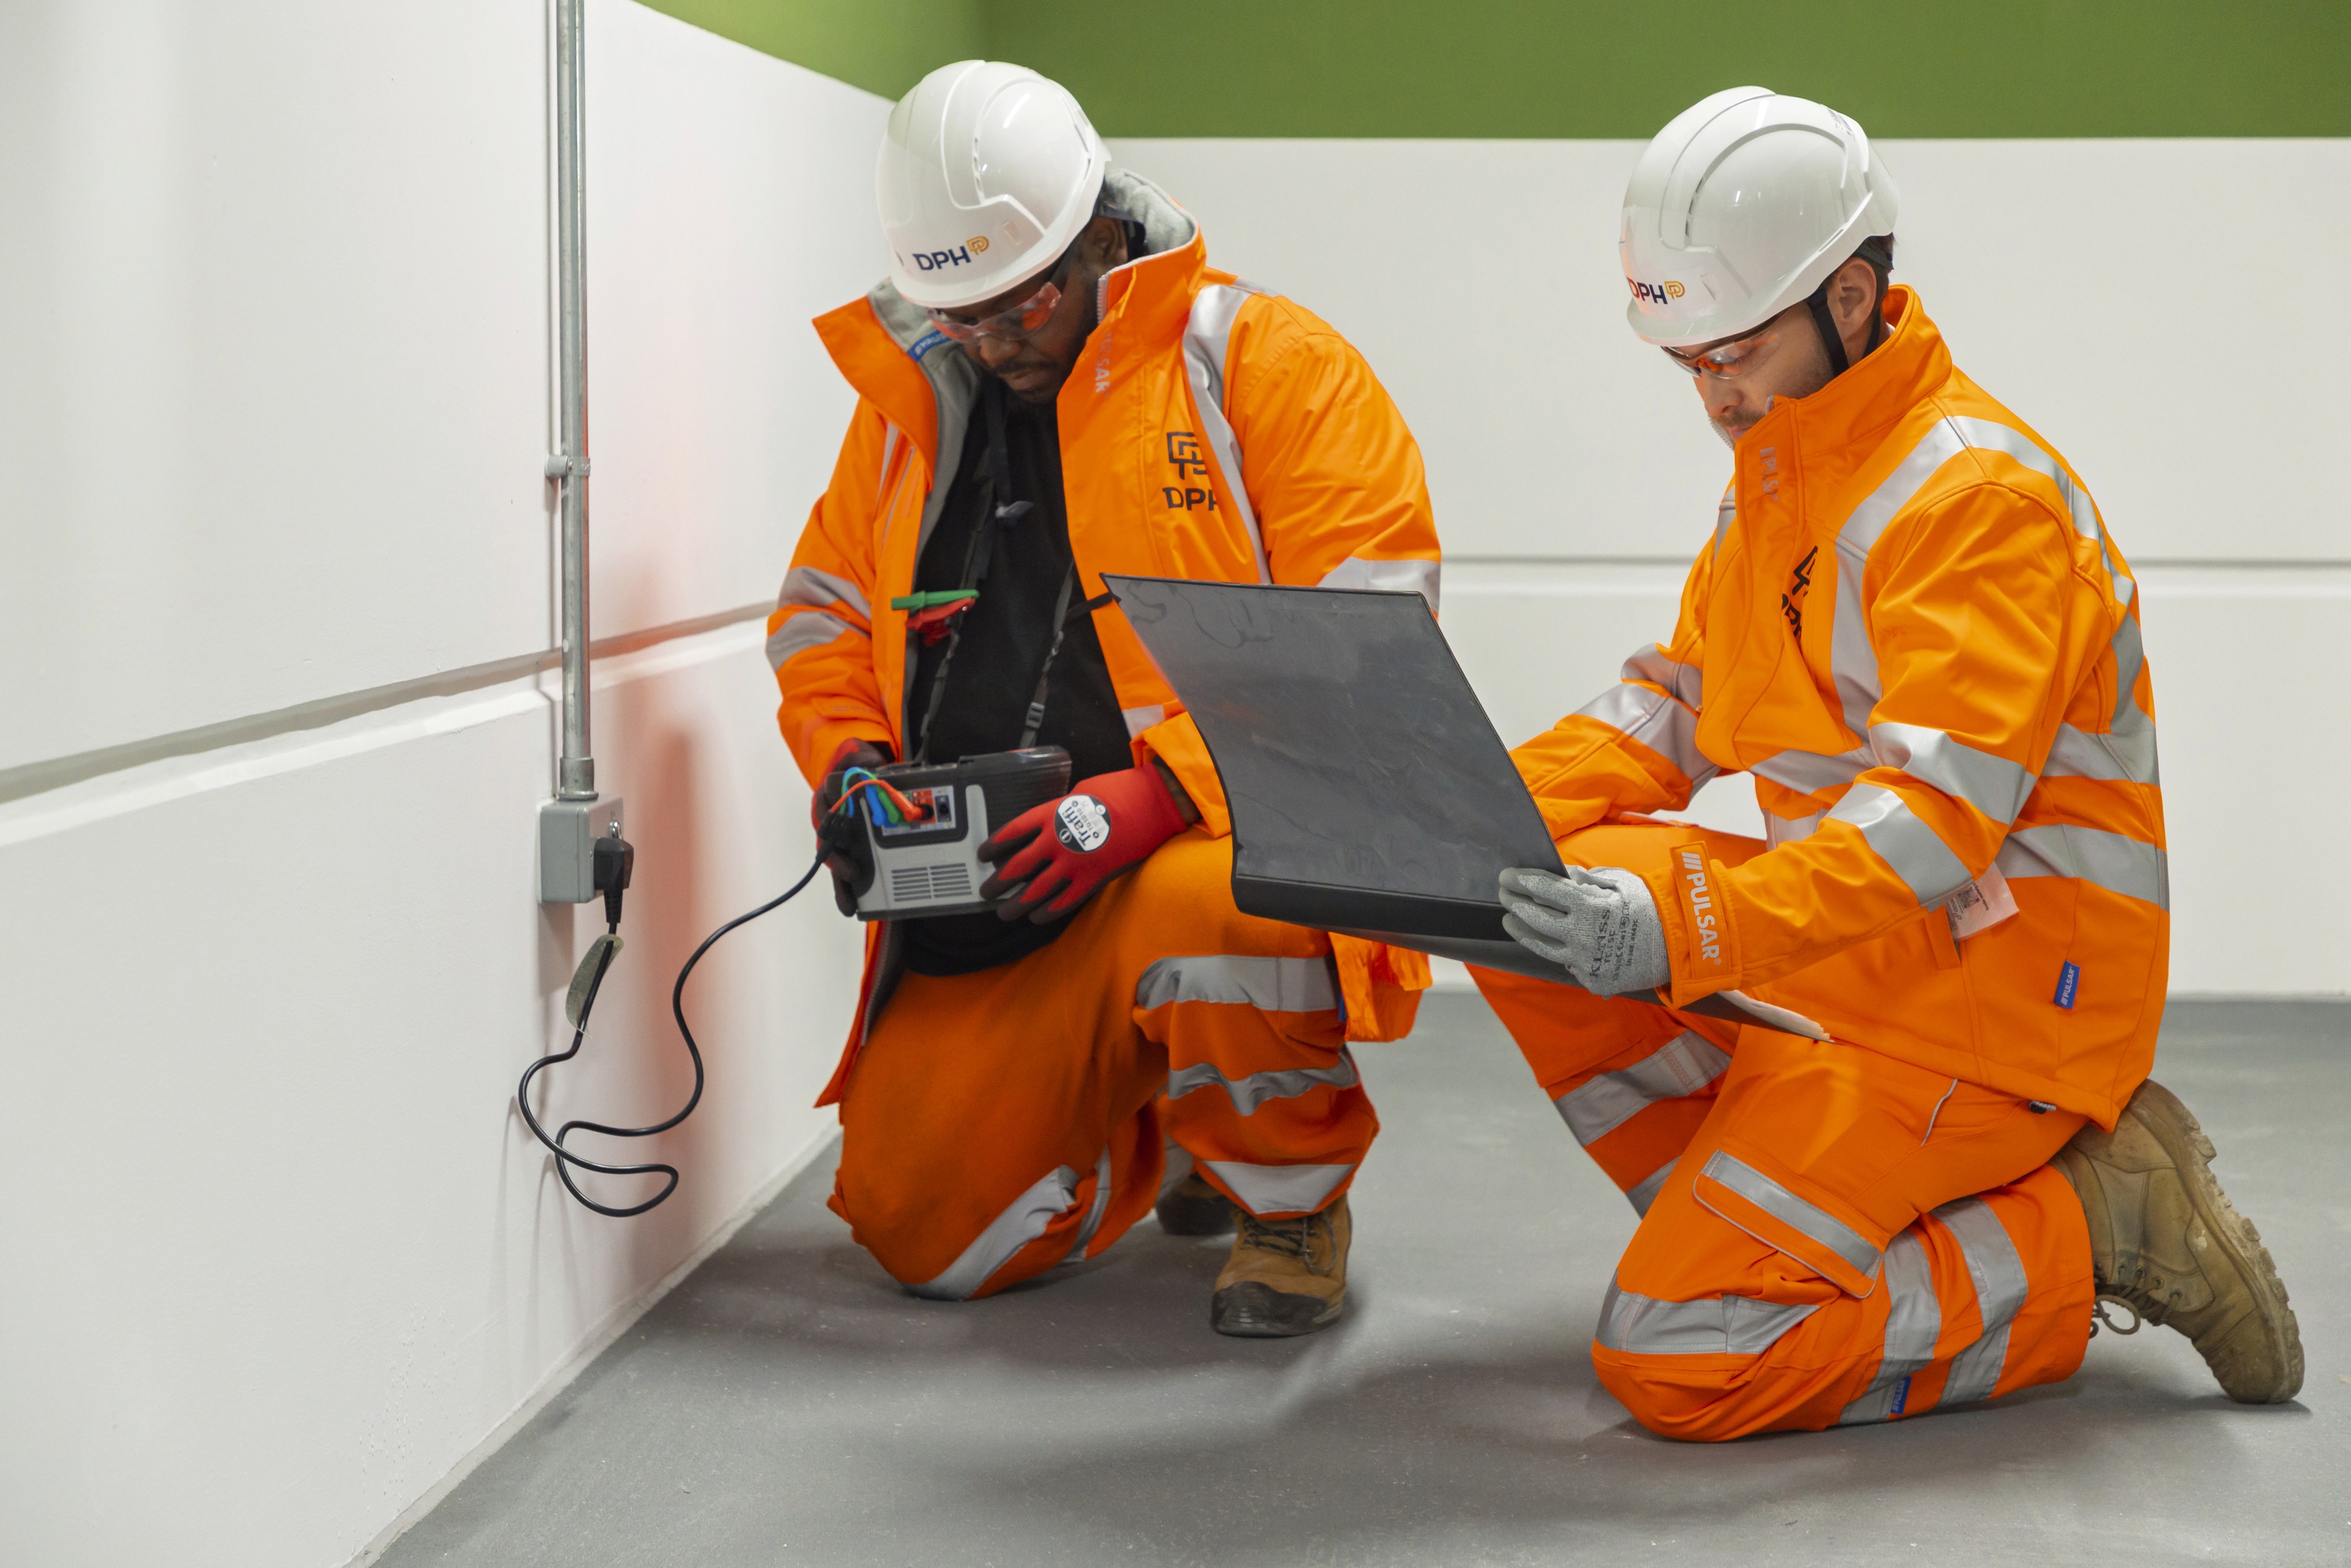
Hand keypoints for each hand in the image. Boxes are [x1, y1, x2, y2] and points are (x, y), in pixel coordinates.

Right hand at [813, 739, 891, 914]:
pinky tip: (850, 908)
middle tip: (853, 869)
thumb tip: (872, 764)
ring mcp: (837, 839)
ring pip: (834, 860)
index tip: (841, 821)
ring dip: (842, 878)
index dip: (833, 813)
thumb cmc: (861, 773)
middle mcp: (831, 819)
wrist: (861, 781)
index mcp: (832, 794)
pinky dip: (844, 892)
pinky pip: (841, 874)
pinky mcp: (845, 853)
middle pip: (829, 839)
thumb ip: (864, 759)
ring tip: (851, 898)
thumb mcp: (863, 760)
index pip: (827, 802)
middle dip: (839, 856)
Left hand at [977, 763, 1187, 922]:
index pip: (1013, 832)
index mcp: (1052, 813)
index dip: (994, 845)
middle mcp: (1058, 840)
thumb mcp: (1080, 793)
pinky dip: (1048, 912)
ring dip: (1017, 904)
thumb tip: (1048, 825)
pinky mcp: (1094, 878)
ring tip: (1004, 912)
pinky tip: (1036, 918)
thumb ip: (1060, 811)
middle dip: (998, 882)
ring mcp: (1075, 862)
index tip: (983, 855)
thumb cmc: (1119, 791)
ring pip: (1037, 890)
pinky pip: (1065, 901)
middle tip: (986, 892)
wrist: (1153, 804)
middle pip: (1018, 866)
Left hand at [1499, 865, 1670, 995]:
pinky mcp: (1592, 980)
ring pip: (1542, 947)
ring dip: (1522, 932)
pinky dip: (1560, 952)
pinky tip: (1551, 942)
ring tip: (1510, 921)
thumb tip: (1562, 874)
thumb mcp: (1621, 884)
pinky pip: (1568, 965)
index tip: (1505, 876)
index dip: (1521, 881)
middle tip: (1504, 895)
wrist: (1680, 948)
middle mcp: (1580, 935)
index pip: (1544, 890)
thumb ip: (1587, 879)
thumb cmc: (1651, 908)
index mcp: (1588, 906)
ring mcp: (1585, 961)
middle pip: (1535, 919)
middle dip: (1515, 904)